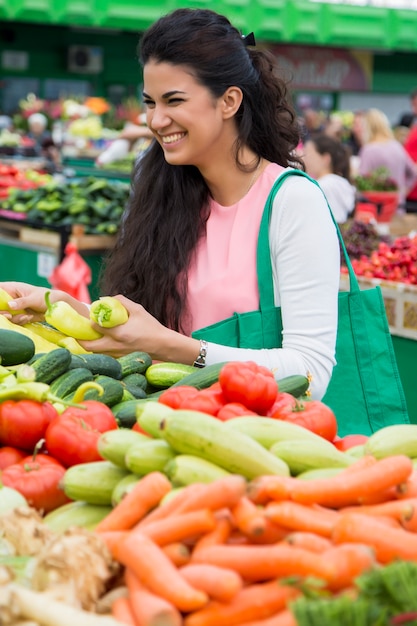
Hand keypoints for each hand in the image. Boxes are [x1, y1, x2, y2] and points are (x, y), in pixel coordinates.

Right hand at [0, 282, 87, 323]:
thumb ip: (22, 302)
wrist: (57, 307)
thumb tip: (9, 305)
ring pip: (5, 315)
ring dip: (14, 318)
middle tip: (10, 315)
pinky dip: (20, 321)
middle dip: (3, 313)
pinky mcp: (18, 315)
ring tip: (26, 316)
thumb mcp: (34, 299)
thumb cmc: (46, 297)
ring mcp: (14, 308)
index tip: (4, 306)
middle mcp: (10, 298)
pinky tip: (29, 318)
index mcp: (12, 288)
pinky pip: (14, 321)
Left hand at [80, 295, 198, 362]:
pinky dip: (99, 350)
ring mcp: (116, 355)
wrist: (163, 345)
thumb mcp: (137, 309)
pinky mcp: (119, 359)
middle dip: (81, 338)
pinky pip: (103, 355)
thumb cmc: (151, 326)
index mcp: (119, 333)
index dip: (90, 320)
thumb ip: (121, 301)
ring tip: (89, 336)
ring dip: (90, 344)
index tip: (92, 315)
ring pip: (94, 352)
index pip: (95, 326)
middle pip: (88, 345)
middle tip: (79, 331)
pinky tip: (101, 343)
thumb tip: (104, 299)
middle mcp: (115, 346)